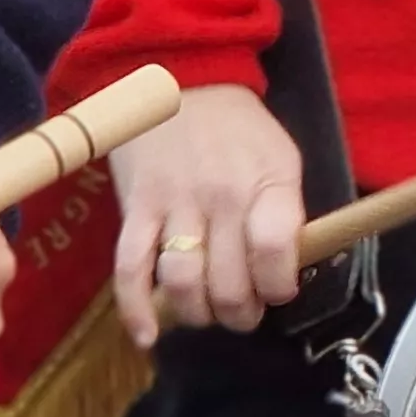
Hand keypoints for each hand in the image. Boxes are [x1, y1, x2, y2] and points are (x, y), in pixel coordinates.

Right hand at [106, 83, 307, 344]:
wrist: (180, 80)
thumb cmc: (239, 129)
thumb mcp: (281, 159)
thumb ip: (285, 214)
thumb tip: (285, 272)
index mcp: (267, 184)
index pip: (275, 251)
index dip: (279, 286)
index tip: (279, 292)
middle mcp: (220, 197)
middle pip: (229, 281)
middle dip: (241, 312)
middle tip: (244, 311)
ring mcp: (174, 204)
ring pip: (183, 282)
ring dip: (198, 314)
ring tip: (208, 314)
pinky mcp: (135, 208)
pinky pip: (130, 268)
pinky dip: (136, 309)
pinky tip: (147, 336)